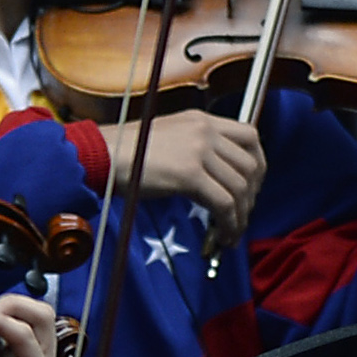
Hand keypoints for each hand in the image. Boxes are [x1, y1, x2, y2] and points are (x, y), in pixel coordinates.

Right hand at [111, 110, 265, 236]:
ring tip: (232, 233)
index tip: (252, 186)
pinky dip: (229, 223)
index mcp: (202, 120)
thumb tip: (215, 178)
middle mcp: (206, 131)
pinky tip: (224, 236)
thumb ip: (195, 148)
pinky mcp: (189, 174)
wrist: (99, 155)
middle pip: (250, 164)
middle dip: (251, 195)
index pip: (250, 136)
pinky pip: (224, 203)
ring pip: (239, 187)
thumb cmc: (125, 153)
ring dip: (241, 215)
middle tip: (242, 215)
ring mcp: (199, 151)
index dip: (258, 164)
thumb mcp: (169, 139)